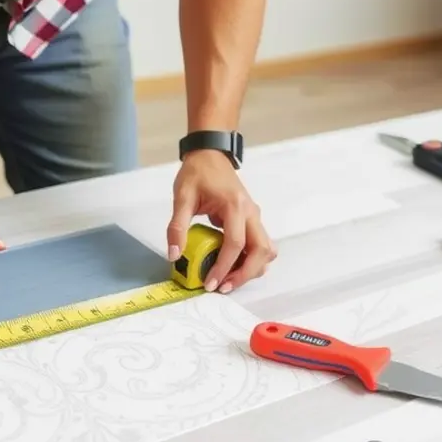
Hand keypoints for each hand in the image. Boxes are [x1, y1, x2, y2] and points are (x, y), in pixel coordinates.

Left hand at [167, 149, 275, 292]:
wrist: (211, 154)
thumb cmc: (198, 172)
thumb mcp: (182, 196)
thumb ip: (177, 226)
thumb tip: (174, 254)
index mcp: (235, 206)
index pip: (235, 244)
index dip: (224, 267)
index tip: (210, 283)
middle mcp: (251, 213)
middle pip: (261, 251)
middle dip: (245, 274)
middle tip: (223, 287)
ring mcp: (255, 217)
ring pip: (266, 251)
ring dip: (252, 269)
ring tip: (228, 280)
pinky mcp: (252, 221)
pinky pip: (260, 246)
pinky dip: (252, 261)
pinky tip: (232, 267)